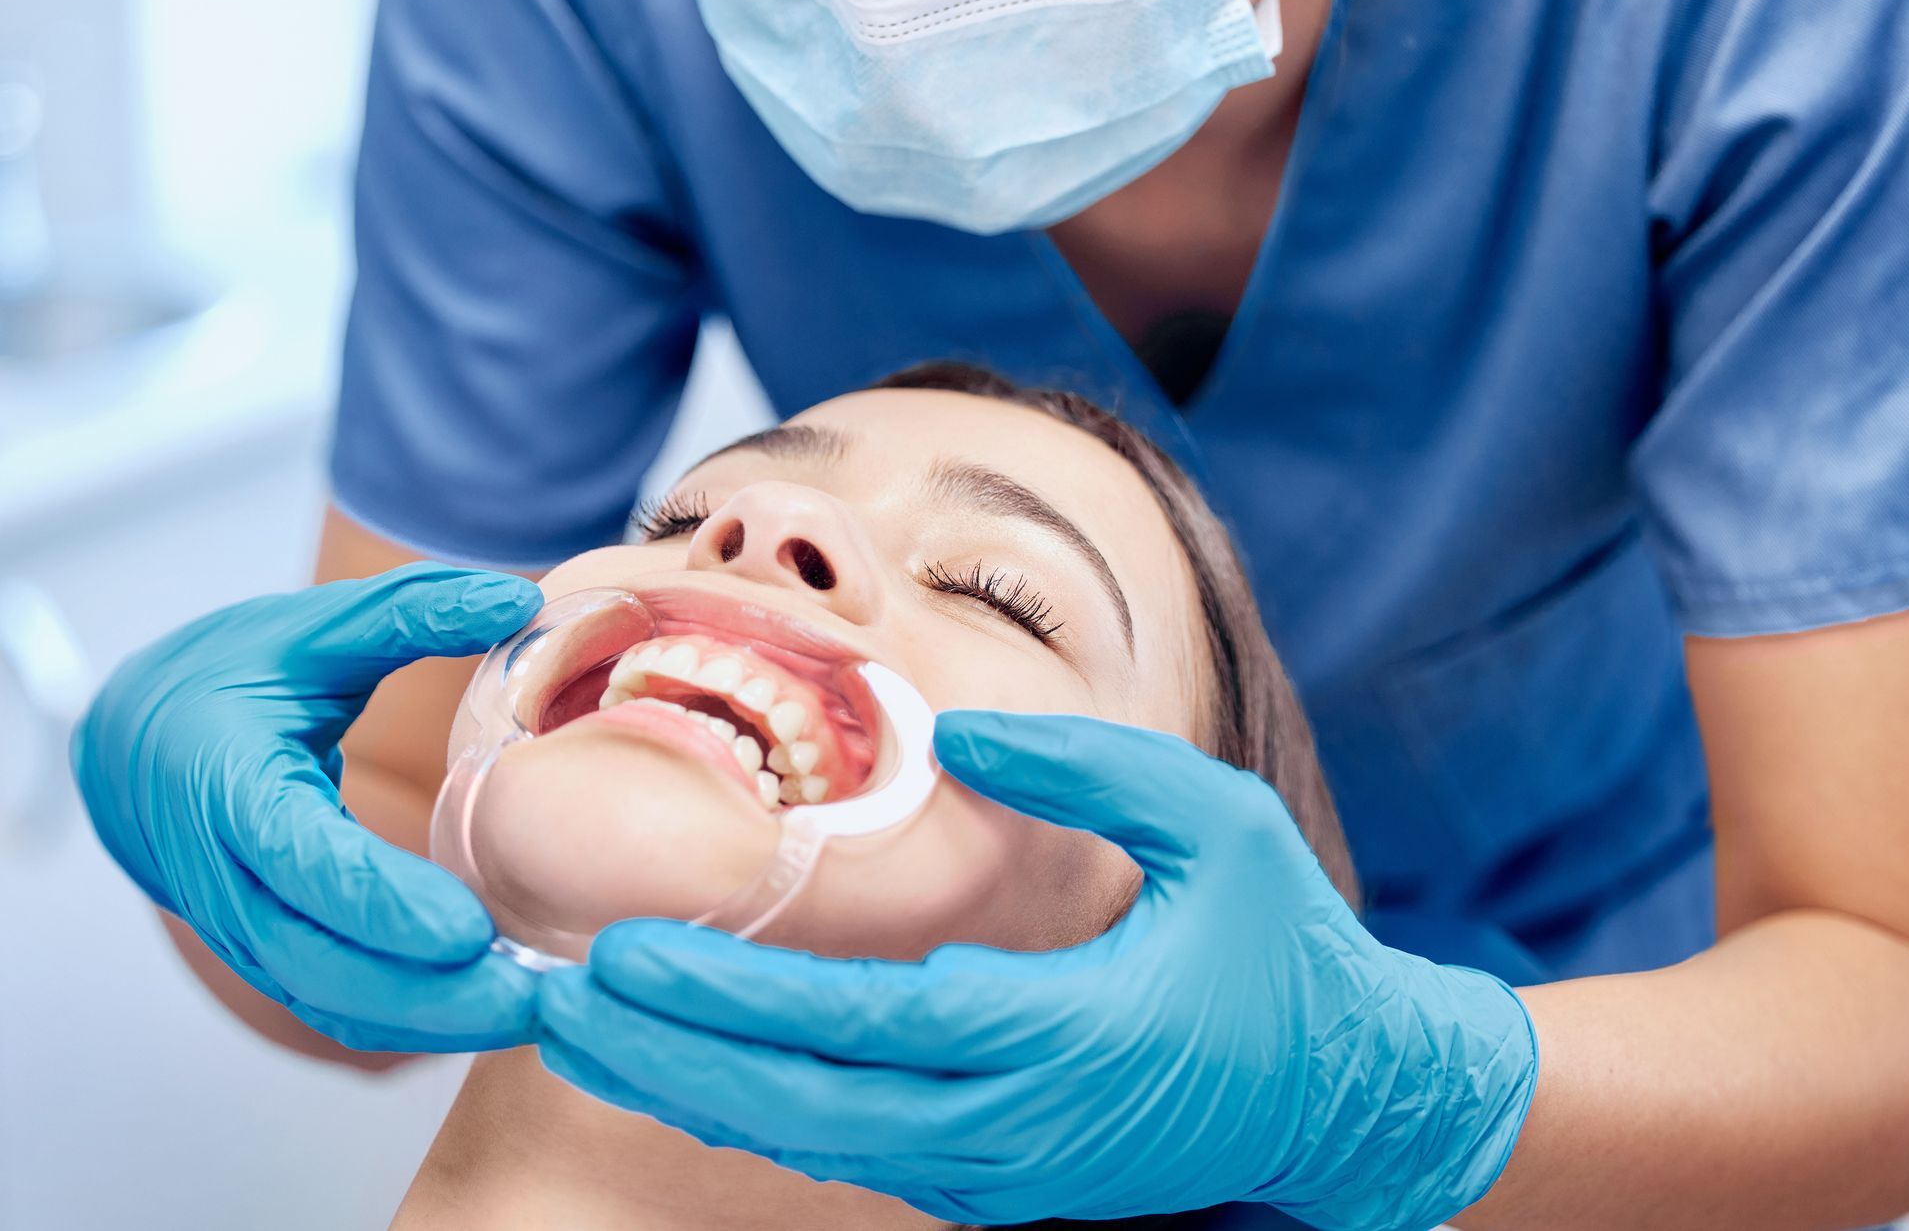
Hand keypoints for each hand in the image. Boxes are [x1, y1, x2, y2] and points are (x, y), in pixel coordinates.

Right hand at [72, 564, 543, 1051]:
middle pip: (317, 961)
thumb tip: (515, 600)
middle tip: (529, 998)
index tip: (468, 931)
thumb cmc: (230, 678)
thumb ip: (412, 611)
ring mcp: (238, 926)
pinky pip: (331, 1005)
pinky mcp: (265, 952)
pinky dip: (405, 1020)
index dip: (382, 905)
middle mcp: (223, 873)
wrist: (136, 740)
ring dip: (425, 1020)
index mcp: (229, 784)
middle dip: (424, 993)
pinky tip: (487, 1013)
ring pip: (325, 999)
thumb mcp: (313, 627)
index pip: (303, 863)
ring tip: (529, 1012)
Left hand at [538, 711, 1538, 1228]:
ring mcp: (998, 1174)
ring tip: (582, 1028)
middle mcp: (1014, 1129)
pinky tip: (684, 1060)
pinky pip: (851, 1151)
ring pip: (812, 1145)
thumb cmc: (1284, 953)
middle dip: (665, 1059)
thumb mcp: (1220, 827)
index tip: (626, 954)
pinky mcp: (993, 1184)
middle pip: (803, 1109)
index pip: (866, 1026)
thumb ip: (1093, 772)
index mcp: (1067, 1039)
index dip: (735, 999)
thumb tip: (962, 740)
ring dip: (689, 1089)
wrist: (1346, 1103)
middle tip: (547, 1002)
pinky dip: (756, 1109)